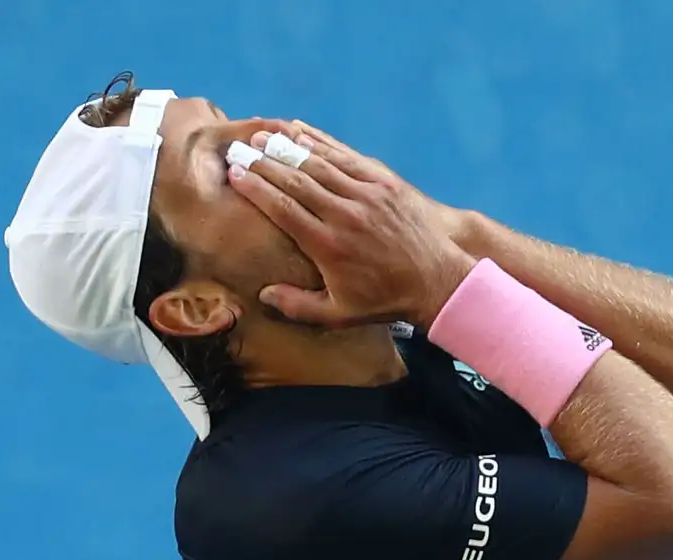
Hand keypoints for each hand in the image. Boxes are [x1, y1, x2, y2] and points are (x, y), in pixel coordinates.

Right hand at [226, 128, 475, 328]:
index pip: (283, 209)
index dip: (256, 189)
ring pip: (319, 164)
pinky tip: (301, 132)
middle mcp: (345, 215)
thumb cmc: (384, 299)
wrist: (436, 280)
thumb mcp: (339, 314)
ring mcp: (367, 195)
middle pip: (296, 181)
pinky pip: (347, 157)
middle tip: (238, 149)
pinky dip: (322, 143)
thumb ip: (297, 306)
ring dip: (287, 148)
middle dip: (263, 163)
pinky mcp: (385, 183)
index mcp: (328, 246)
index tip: (236, 175)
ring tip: (262, 136)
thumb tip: (263, 293)